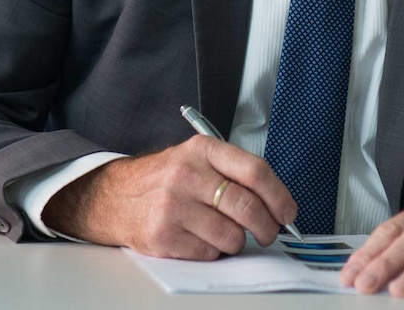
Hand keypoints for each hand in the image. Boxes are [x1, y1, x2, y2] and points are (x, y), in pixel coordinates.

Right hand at [41, 136, 296, 259]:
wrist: (115, 195)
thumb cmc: (167, 177)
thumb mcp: (198, 158)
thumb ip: (234, 173)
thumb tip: (277, 203)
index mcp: (204, 150)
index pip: (255, 170)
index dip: (279, 195)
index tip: (289, 212)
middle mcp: (188, 174)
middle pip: (247, 207)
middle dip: (266, 226)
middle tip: (268, 232)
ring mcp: (173, 206)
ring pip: (231, 236)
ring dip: (236, 241)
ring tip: (225, 233)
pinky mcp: (162, 235)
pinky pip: (208, 253)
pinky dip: (213, 251)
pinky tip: (201, 238)